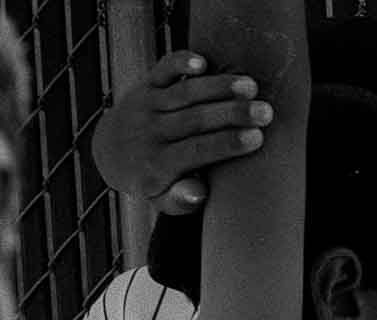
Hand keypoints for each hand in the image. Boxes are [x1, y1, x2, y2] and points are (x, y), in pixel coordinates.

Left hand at [92, 50, 271, 214]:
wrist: (111, 152)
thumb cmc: (152, 180)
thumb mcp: (163, 200)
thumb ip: (182, 200)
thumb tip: (199, 192)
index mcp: (158, 164)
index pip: (197, 151)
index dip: (227, 143)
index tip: (256, 138)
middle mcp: (150, 132)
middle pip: (195, 120)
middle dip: (232, 114)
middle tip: (265, 111)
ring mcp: (147, 106)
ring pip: (185, 93)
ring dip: (219, 87)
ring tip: (251, 86)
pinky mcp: (146, 85)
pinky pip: (162, 71)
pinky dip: (179, 63)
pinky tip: (203, 61)